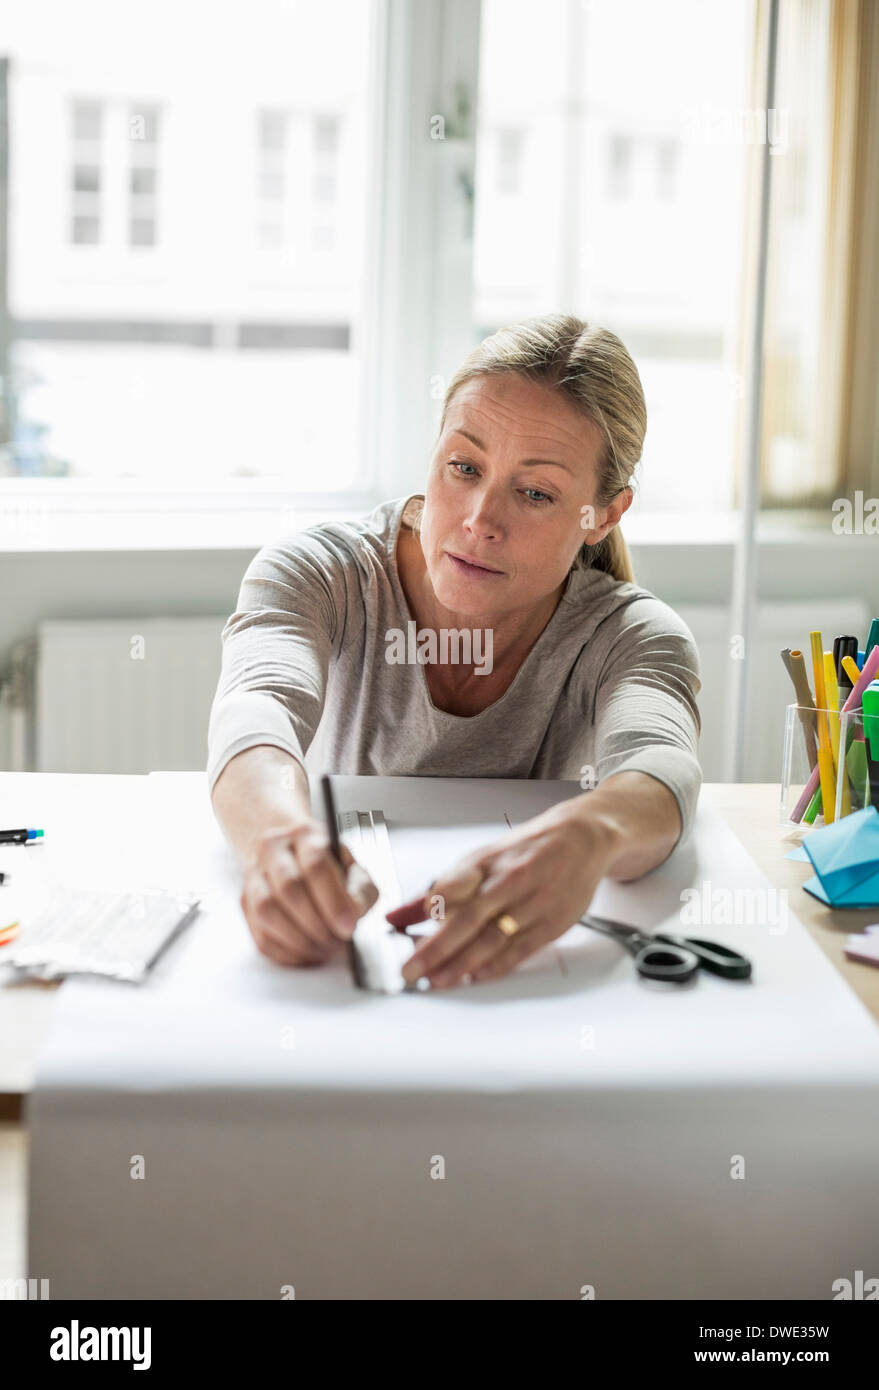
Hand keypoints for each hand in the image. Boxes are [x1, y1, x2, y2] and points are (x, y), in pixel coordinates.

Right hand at [240, 820, 378, 966]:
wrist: (286, 849)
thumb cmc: (325, 863)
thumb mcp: (351, 866)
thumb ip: (360, 889)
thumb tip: (353, 915)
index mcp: (304, 834)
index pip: (315, 865)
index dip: (333, 900)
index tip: (349, 926)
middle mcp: (273, 849)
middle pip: (288, 888)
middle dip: (316, 924)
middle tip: (337, 943)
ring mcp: (254, 875)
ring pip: (267, 911)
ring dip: (298, 939)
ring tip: (323, 949)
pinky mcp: (244, 900)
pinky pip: (258, 932)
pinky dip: (284, 951)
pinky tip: (305, 954)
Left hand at [385, 802, 617, 987]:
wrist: (581, 841)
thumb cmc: (527, 850)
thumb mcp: (482, 859)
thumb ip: (441, 889)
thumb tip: (399, 913)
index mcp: (488, 862)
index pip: (455, 884)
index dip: (430, 903)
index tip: (407, 921)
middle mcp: (509, 881)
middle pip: (469, 919)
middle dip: (436, 947)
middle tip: (411, 969)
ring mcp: (532, 904)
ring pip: (493, 938)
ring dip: (462, 964)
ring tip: (438, 980)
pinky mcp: (550, 925)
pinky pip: (519, 950)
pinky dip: (496, 966)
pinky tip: (476, 977)